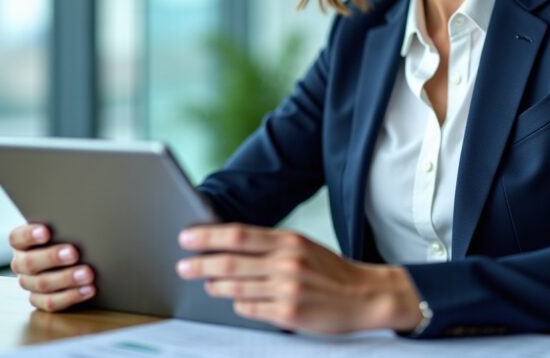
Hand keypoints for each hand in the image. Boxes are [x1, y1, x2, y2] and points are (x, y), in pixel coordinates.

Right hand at [8, 223, 95, 311]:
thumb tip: (81, 220)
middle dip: (52, 258)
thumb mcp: (64, 229)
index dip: (29, 235)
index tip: (46, 232)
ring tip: (87, 274)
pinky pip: (51, 303)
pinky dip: (71, 296)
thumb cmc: (69, 236)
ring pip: (42, 284)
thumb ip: (65, 225)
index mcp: (22, 243)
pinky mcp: (40, 300)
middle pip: (29, 263)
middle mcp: (21, 263)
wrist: (77, 259)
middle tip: (74, 253)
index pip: (17, 238)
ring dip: (66, 279)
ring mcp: (29, 283)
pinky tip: (89, 289)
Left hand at [177, 224, 422, 334]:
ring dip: (216, 286)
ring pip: (235, 288)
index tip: (186, 237)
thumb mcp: (303, 247)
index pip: (238, 234)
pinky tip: (240, 300)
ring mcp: (287, 290)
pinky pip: (250, 309)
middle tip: (183, 266)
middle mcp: (286, 263)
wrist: (366, 296)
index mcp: (289, 241)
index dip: (207, 236)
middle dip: (200, 264)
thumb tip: (229, 245)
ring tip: (208, 284)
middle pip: (229, 262)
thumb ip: (270, 246)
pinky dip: (240, 304)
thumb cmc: (331, 272)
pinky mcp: (288, 315)